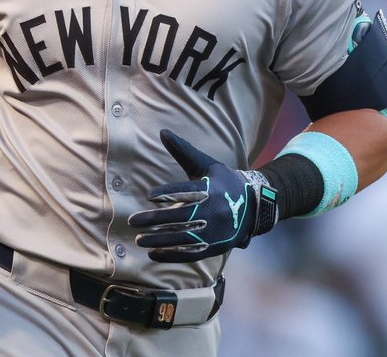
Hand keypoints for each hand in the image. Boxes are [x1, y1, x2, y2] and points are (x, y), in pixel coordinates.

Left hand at [128, 130, 277, 262]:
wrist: (254, 206)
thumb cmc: (223, 182)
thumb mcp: (206, 164)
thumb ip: (183, 151)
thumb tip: (162, 132)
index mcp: (211, 189)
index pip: (187, 192)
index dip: (169, 194)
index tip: (149, 195)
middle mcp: (214, 211)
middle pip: (180, 217)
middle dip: (155, 220)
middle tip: (132, 221)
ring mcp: (215, 231)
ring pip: (183, 238)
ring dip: (159, 240)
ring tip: (139, 240)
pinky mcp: (215, 246)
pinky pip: (191, 253)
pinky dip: (172, 255)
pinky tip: (153, 254)